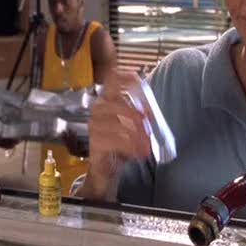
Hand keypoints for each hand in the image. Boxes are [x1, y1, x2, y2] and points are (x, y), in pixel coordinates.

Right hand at [80, 70, 150, 200]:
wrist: (107, 167)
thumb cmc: (121, 141)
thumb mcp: (134, 124)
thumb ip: (142, 113)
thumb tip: (151, 113)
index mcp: (108, 97)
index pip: (114, 77)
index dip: (131, 82)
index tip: (146, 98)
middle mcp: (98, 107)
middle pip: (119, 104)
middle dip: (138, 117)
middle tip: (149, 129)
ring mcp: (94, 125)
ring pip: (119, 124)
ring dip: (137, 135)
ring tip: (147, 144)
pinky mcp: (94, 142)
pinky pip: (115, 141)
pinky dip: (131, 147)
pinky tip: (140, 152)